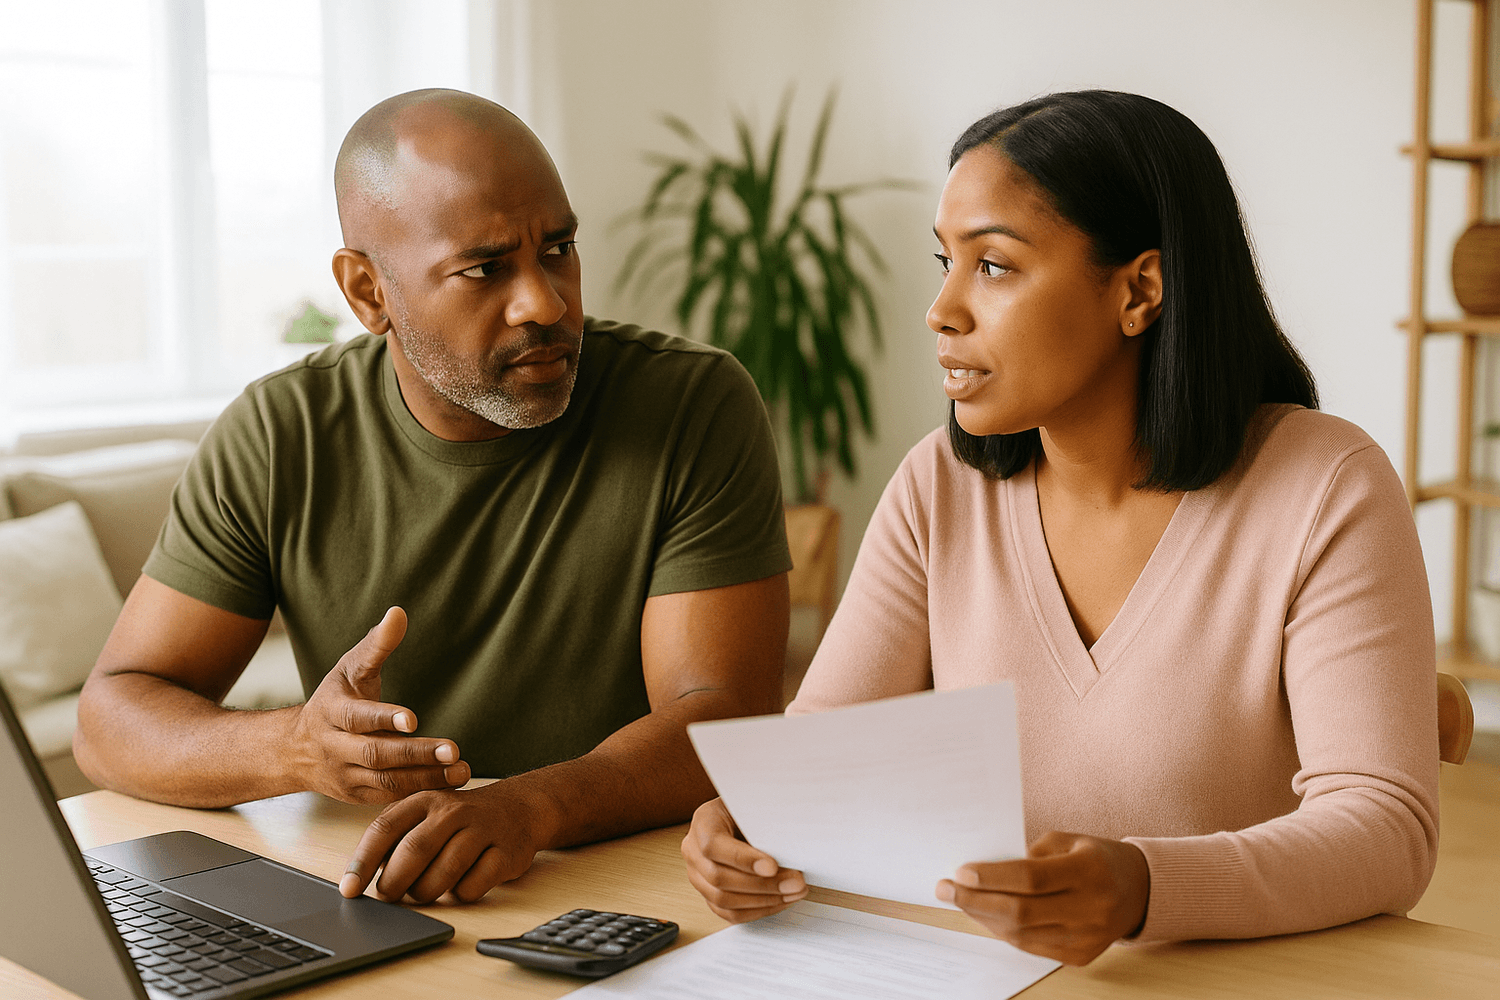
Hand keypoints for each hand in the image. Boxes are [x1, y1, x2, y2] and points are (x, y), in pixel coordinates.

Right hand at [285, 607, 469, 803]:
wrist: (296, 749)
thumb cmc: (335, 699)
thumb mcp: (349, 668)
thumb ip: (377, 645)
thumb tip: (398, 612)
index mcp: (330, 712)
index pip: (357, 717)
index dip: (383, 718)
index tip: (413, 719)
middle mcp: (334, 747)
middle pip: (376, 754)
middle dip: (415, 753)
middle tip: (454, 750)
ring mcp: (344, 776)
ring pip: (385, 782)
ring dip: (425, 778)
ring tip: (461, 771)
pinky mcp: (357, 796)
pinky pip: (389, 798)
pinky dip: (418, 792)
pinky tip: (448, 785)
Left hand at [339, 781, 540, 902]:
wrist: (518, 807)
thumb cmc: (459, 820)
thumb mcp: (424, 816)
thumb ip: (393, 839)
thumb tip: (358, 878)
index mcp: (425, 800)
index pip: (385, 828)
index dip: (363, 861)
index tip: (349, 889)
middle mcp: (453, 811)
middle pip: (414, 850)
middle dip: (395, 882)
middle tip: (388, 896)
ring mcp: (482, 830)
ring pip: (444, 872)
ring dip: (426, 892)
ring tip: (422, 893)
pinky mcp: (506, 852)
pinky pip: (473, 885)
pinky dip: (460, 895)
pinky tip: (460, 886)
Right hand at [681, 797, 807, 921]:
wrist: (738, 818)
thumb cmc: (747, 811)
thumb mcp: (753, 808)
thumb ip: (762, 827)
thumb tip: (787, 852)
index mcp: (703, 823)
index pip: (713, 845)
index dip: (743, 859)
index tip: (772, 866)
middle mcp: (694, 851)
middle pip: (719, 877)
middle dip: (762, 885)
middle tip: (793, 883)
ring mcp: (698, 876)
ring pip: (723, 900)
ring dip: (763, 901)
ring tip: (791, 893)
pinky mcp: (708, 895)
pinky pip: (729, 912)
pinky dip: (757, 910)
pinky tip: (779, 901)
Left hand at [935, 831, 1149, 965]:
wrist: (1137, 891)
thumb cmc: (1095, 857)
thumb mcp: (1067, 840)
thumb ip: (1029, 855)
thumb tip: (982, 873)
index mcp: (1089, 871)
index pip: (1031, 878)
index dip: (992, 877)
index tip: (960, 872)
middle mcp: (1091, 908)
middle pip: (1021, 911)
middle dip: (975, 901)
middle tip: (945, 889)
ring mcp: (1087, 937)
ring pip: (1021, 934)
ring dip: (984, 918)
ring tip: (960, 901)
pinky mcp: (1081, 956)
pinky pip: (1031, 947)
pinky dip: (1003, 932)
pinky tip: (985, 916)